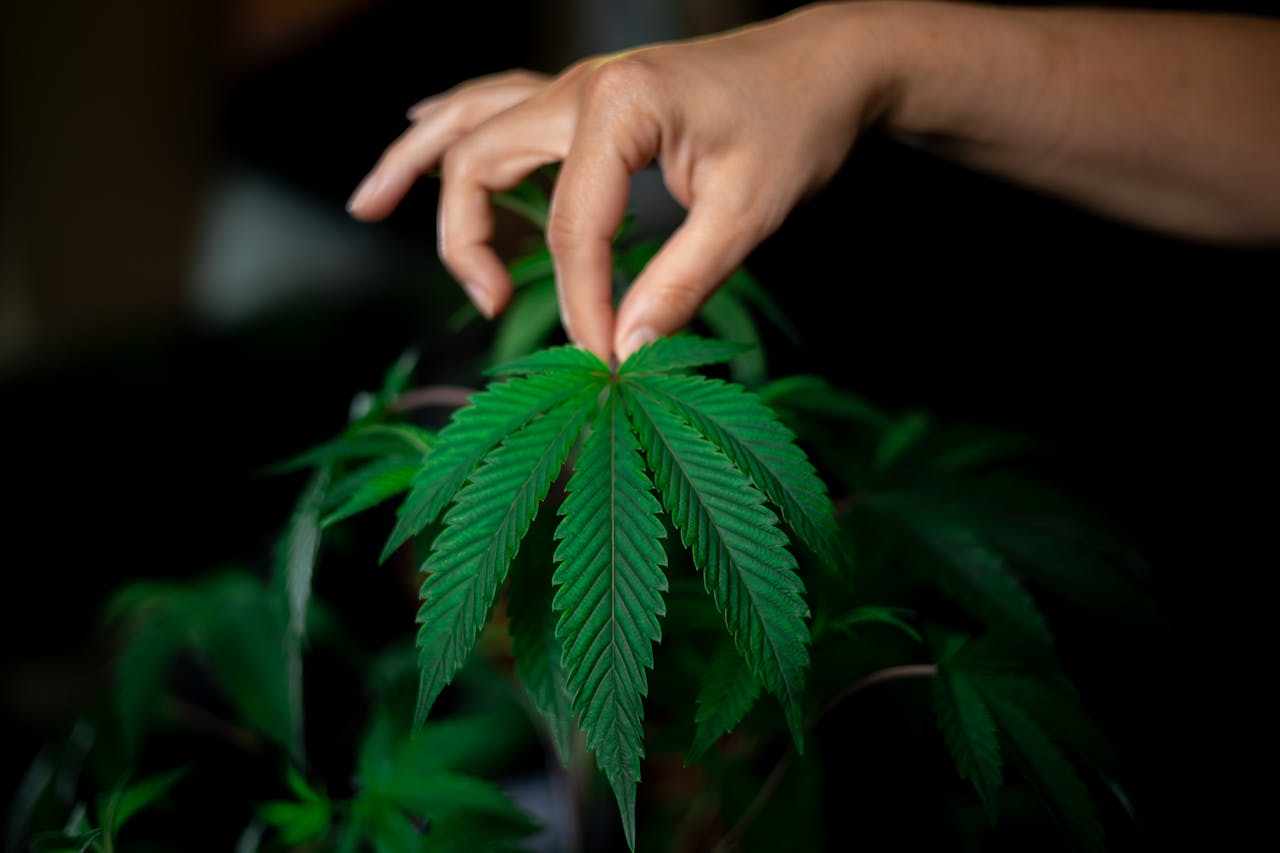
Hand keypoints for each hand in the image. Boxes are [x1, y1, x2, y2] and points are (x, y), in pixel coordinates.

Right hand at [346, 3, 890, 362]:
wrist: (830, 64)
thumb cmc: (798, 127)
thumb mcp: (752, 211)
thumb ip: (684, 282)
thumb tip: (627, 349)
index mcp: (616, 105)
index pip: (571, 225)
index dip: (578, 300)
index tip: (600, 357)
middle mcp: (578, 85)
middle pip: (479, 161)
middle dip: (468, 240)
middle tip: (491, 307)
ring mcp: (576, 85)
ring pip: (471, 122)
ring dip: (416, 164)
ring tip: (364, 205)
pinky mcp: (586, 96)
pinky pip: (497, 106)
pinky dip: (454, 128)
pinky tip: (422, 130)